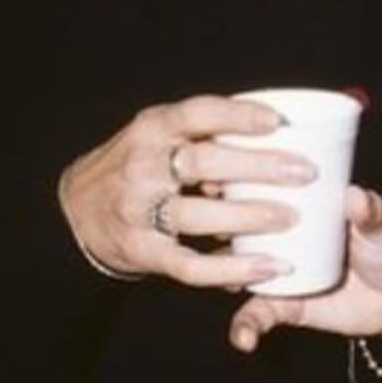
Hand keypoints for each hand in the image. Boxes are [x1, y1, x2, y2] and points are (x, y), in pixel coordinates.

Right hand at [59, 94, 313, 288]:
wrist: (77, 207)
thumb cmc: (139, 164)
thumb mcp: (161, 134)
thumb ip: (207, 134)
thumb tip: (280, 138)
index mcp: (153, 128)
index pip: (197, 114)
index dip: (237, 116)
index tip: (278, 122)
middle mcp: (142, 166)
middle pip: (203, 164)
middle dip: (259, 168)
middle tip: (304, 172)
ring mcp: (138, 210)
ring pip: (198, 216)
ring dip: (248, 217)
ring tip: (291, 218)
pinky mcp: (141, 250)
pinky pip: (190, 264)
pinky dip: (231, 269)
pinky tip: (268, 268)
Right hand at [228, 186, 381, 353]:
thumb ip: (373, 212)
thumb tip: (356, 196)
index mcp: (302, 203)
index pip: (259, 185)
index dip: (231, 182)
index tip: (214, 182)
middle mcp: (281, 234)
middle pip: (237, 226)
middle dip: (219, 228)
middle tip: (216, 232)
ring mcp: (279, 270)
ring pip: (237, 270)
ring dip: (223, 275)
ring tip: (228, 282)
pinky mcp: (284, 304)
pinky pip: (256, 314)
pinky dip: (246, 326)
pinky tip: (244, 339)